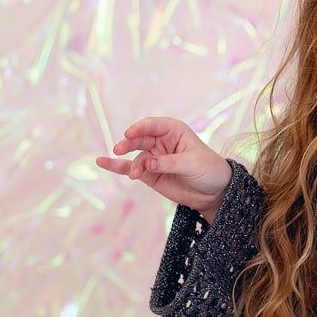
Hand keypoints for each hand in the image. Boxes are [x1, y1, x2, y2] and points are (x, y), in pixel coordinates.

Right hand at [95, 117, 232, 217]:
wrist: (214, 192)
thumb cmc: (208, 170)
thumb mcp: (191, 164)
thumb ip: (168, 163)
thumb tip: (146, 164)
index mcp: (174, 131)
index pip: (153, 125)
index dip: (140, 127)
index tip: (129, 133)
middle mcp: (161, 141)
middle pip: (140, 138)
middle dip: (129, 143)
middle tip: (120, 148)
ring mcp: (153, 157)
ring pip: (135, 155)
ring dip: (131, 163)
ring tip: (133, 174)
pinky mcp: (149, 174)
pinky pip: (130, 167)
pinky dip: (117, 166)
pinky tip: (102, 162)